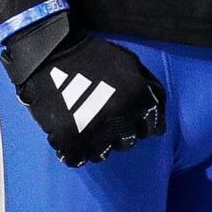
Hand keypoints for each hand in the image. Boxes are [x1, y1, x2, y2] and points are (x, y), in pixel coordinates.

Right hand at [1, 20, 165, 166]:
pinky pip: (76, 159)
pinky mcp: (68, 138)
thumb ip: (150, 90)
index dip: (140, 123)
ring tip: (87, 128)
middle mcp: (120, 116)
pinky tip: (72, 137)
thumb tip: (158, 125)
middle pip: (127, 142)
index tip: (129, 119)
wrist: (53, 53)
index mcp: (137, 97)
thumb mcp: (131, 64)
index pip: (151, 128)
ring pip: (102, 154)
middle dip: (120, 133)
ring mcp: (94, 129)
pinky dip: (74, 152)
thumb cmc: (95, 57)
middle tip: (106, 120)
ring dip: (96, 145)